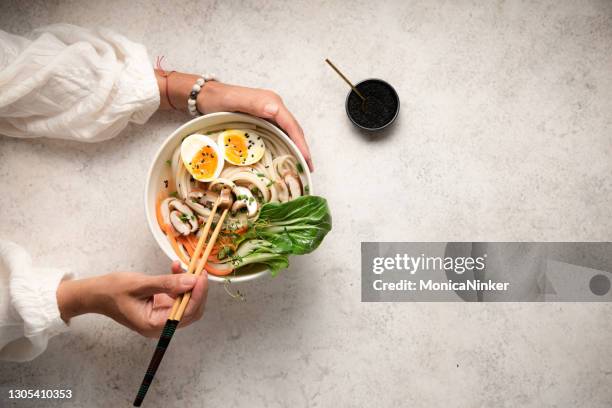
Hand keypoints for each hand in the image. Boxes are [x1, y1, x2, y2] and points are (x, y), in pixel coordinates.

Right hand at [56, 261, 207, 336]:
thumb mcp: (140, 284)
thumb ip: (167, 283)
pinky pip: (177, 297)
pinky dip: (180, 284)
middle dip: (197, 290)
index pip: (186, 313)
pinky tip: (176, 269)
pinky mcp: (161, 309)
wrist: (96, 294)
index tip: (201, 276)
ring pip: (186, 303)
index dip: (197, 295)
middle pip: (191, 311)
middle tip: (199, 270)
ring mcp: (161, 317)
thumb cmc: (112, 291)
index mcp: (153, 325)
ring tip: (186, 267)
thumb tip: (192, 281)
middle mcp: (160, 325)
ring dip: (189, 285)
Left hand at [155, 70, 312, 170]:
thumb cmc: (218, 99)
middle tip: (308, 168)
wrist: (206, 96)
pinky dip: (286, 144)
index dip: (301, 143)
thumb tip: (276, 110)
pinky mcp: (263, 118)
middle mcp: (274, 107)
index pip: (292, 125)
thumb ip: (255, 105)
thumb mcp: (235, 101)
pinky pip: (279, 133)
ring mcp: (269, 113)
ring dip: (296, 147)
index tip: (306, 159)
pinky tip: (285, 155)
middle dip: (303, 148)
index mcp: (271, 102)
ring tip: (300, 165)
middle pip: (294, 130)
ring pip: (289, 132)